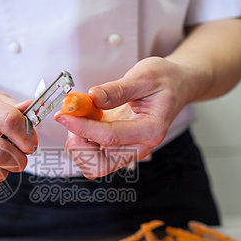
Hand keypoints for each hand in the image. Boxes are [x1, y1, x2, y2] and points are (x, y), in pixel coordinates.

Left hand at [54, 57, 188, 178]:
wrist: (176, 86)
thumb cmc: (165, 80)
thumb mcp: (144, 76)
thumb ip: (117, 89)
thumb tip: (93, 97)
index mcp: (151, 130)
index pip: (110, 137)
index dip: (82, 127)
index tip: (64, 115)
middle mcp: (139, 146)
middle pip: (99, 165)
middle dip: (79, 145)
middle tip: (73, 119)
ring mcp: (127, 149)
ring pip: (92, 164)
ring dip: (78, 144)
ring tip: (80, 117)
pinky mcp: (117, 146)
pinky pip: (92, 154)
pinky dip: (81, 140)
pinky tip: (85, 119)